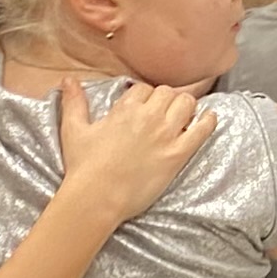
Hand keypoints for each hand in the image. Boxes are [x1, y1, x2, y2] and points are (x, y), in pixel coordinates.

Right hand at [51, 78, 214, 224]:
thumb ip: (74, 102)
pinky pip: (202, 131)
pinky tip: (208, 118)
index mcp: (126, 108)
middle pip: (168, 93)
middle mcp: (149, 116)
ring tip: (181, 117)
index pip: (144, 89)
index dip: (144, 97)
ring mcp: (166, 135)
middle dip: (165, 100)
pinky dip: (208, 122)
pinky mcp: (178, 155)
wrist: (97, 198)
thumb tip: (68, 80)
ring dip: (185, 107)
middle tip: (161, 113)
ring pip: (187, 104)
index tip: (142, 107)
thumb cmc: (83, 166)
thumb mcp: (74, 129)